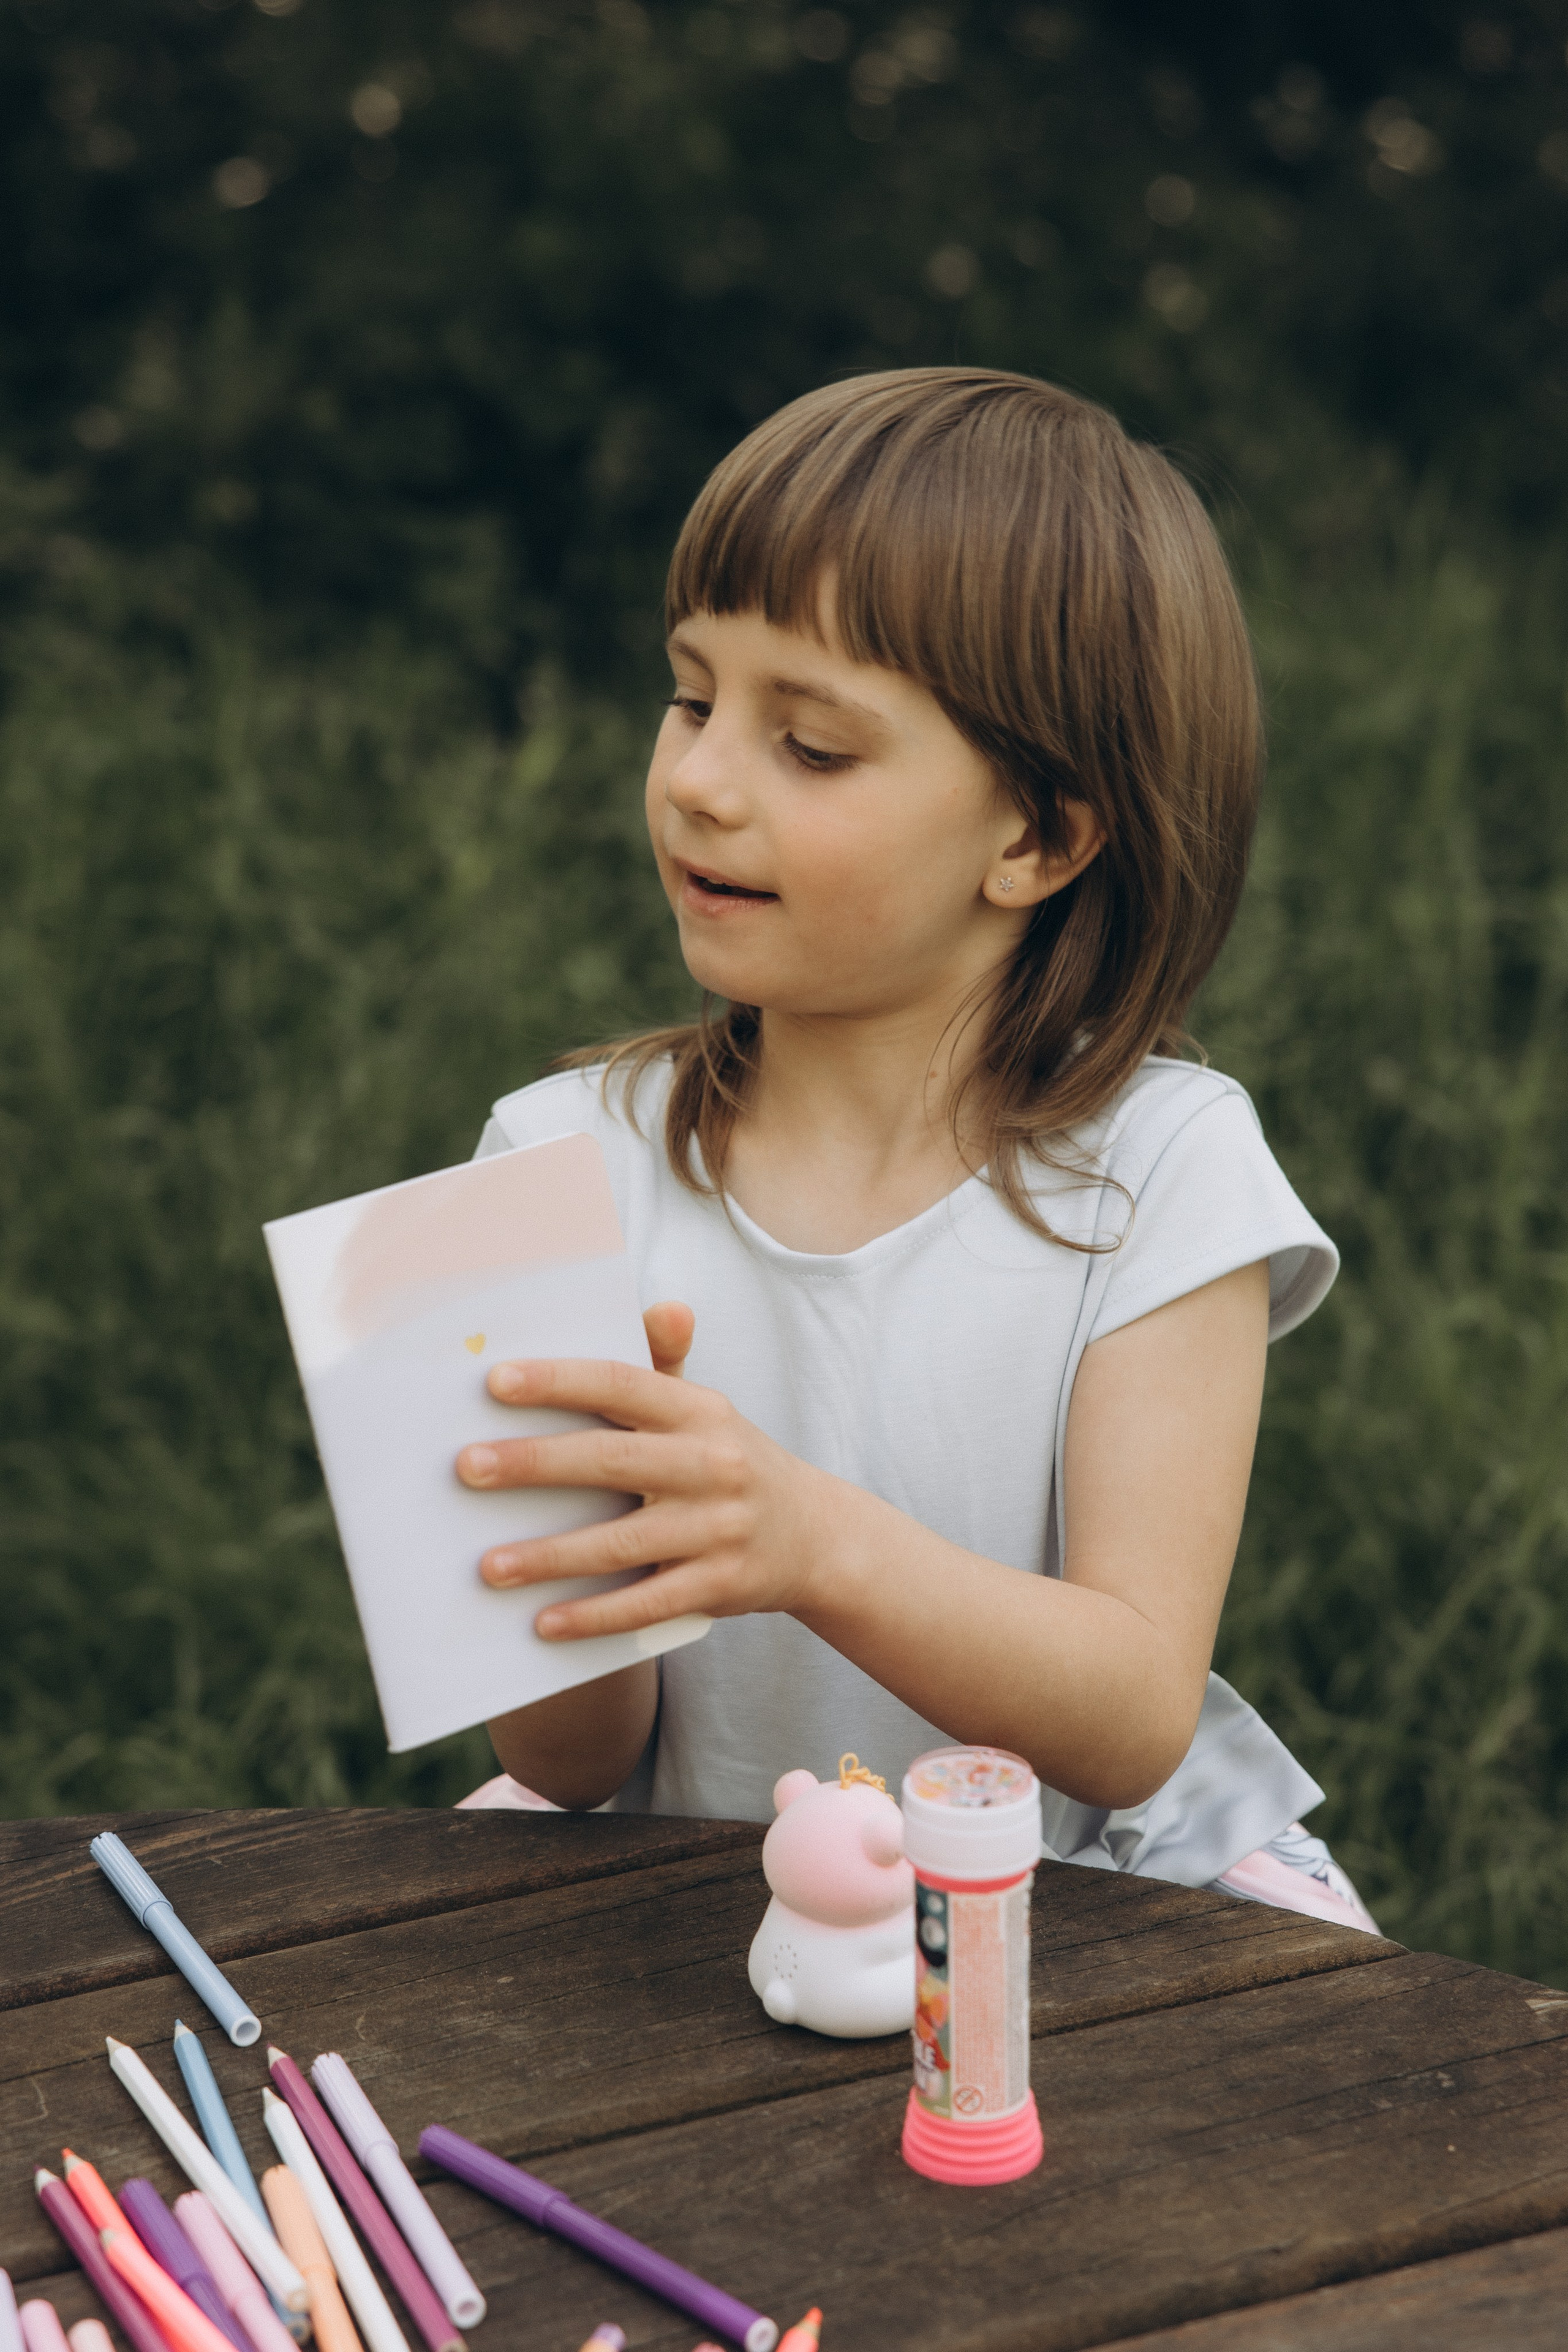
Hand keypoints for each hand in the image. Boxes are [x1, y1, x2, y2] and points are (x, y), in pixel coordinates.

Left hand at [456, 1300, 835, 1639]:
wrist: (816, 1537)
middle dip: (534, 1462)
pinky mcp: (718, 1587)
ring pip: (621, 1543)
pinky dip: (592, 1617)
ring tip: (488, 1565)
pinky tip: (543, 1624)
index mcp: (700, 1412)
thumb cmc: (732, 1463)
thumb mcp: (707, 1411)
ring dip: (550, 1556)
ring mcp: (717, 1529)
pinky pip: (645, 1605)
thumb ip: (667, 1365)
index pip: (622, 1385)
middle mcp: (713, 1465)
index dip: (559, 1381)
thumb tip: (663, 1307)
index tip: (495, 1382)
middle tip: (468, 1467)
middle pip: (611, 1461)